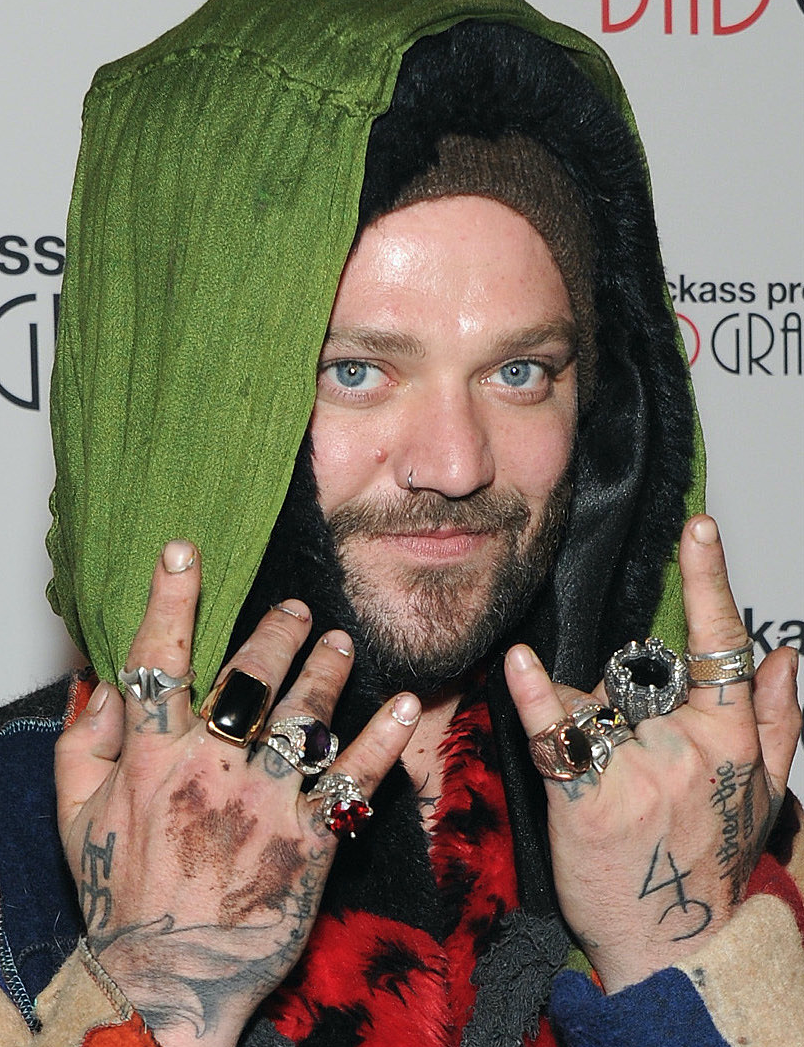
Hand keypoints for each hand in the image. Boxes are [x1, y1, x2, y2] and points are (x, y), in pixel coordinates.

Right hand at [55, 541, 420, 1046]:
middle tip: (296, 608)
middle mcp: (210, 771)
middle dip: (276, 632)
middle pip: (250, 678)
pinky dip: (384, 739)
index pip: (160, 662)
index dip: (170, 600)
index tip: (184, 551)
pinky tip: (407, 704)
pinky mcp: (308, 841)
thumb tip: (102, 683)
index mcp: (150, 760)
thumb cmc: (119, 896)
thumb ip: (82, 743)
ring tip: (341, 642)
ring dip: (328, 670)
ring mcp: (265, 804)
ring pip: (305, 715)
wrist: (166, 983)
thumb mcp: (75, 816)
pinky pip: (353, 779)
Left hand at [505, 515, 799, 991]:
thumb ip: (779, 718)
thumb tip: (788, 653)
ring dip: (585, 723)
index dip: (710, 582)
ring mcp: (639, 774)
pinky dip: (534, 699)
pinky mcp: (587, 802)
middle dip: (621, 698)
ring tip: (604, 782)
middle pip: (635, 675)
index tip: (699, 530)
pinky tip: (518, 662)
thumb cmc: (712, 863)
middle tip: (629, 757)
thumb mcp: (764, 793)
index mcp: (731, 739)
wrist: (672, 946)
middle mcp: (689, 749)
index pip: (722, 648)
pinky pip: (556, 736)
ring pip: (593, 702)